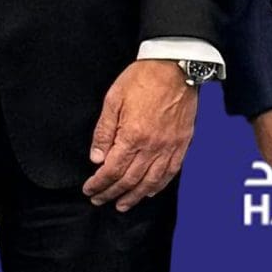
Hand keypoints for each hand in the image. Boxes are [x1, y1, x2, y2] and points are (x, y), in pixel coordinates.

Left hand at [83, 60, 196, 210]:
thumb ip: (104, 132)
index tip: (89, 190)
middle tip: (100, 200)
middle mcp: (152, 147)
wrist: (175, 66)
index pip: (112, 170)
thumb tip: (97, 158)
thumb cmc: (143, 79)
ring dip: (134, 196)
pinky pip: (171, 172)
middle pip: (129, 180)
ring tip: (122, 205)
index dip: (99, 184)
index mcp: (133, 136)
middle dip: (111, 193)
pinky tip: (150, 191)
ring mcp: (169, 147)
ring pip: (151, 182)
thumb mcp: (113, 100)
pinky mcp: (182, 143)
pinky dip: (159, 186)